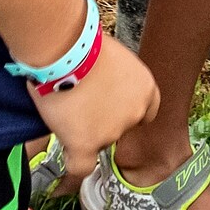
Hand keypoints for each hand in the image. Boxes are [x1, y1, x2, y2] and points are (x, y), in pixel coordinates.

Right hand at [32, 42, 160, 184]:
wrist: (68, 50)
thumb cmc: (85, 43)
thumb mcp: (113, 57)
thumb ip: (115, 78)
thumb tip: (101, 85)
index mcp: (145, 88)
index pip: (146, 110)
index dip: (127, 110)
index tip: (111, 106)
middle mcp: (134, 112)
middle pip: (119, 126)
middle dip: (101, 118)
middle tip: (79, 101)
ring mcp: (112, 131)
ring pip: (97, 140)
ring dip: (82, 130)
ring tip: (62, 106)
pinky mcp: (86, 142)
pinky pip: (81, 165)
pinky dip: (74, 164)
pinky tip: (65, 162)